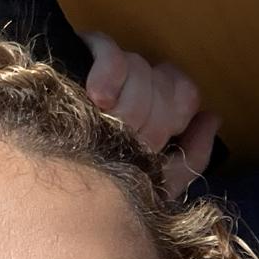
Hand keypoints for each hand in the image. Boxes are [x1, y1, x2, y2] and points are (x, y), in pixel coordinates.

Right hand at [82, 32, 219, 197]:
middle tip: (126, 136)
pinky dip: (110, 73)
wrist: (47, 206)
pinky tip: (99, 96)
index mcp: (150, 113)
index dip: (177, 111)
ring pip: (141, 67)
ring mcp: (103, 73)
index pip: (185, 91)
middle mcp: (129, 89)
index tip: (156, 139)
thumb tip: (212, 117)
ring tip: (103, 119)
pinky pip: (110, 52)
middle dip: (151, 114)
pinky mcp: (75, 57)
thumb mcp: (154, 186)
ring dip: (128, 98)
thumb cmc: (105, 195)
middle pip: (164, 82)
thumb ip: (189, 158)